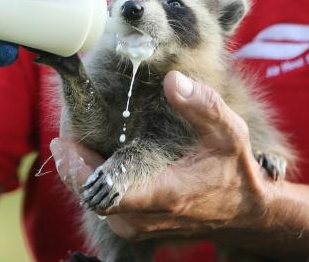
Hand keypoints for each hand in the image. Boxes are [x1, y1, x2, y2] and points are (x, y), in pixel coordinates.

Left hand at [50, 71, 271, 240]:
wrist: (245, 213)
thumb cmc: (235, 170)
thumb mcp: (230, 133)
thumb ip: (203, 106)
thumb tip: (172, 79)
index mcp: (165, 194)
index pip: (103, 192)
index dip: (78, 167)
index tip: (64, 139)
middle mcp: (145, 218)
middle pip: (89, 196)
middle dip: (73, 165)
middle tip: (62, 135)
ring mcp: (139, 227)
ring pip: (93, 203)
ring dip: (81, 174)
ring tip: (72, 142)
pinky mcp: (137, 228)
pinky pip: (103, 207)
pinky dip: (92, 183)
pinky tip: (90, 158)